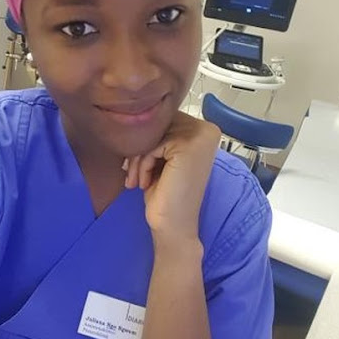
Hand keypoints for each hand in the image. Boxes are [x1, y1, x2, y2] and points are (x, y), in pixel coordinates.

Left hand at [123, 112, 220, 248]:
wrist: (173, 226)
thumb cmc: (167, 193)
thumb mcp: (163, 156)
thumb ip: (160, 132)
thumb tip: (137, 112)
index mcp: (205, 129)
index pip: (164, 118)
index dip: (146, 139)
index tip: (135, 162)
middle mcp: (207, 129)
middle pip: (158, 123)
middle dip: (139, 148)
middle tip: (131, 173)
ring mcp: (199, 137)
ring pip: (152, 134)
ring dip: (138, 158)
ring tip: (137, 179)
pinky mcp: (187, 147)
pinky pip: (151, 145)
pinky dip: (142, 163)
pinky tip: (144, 182)